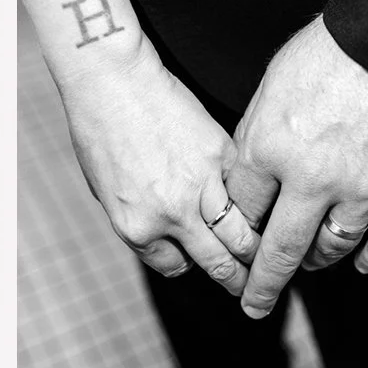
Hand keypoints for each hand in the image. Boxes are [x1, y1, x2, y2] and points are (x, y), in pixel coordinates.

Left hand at [58, 44, 257, 293]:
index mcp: (137, 228)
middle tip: (252, 287)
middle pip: (220, 263)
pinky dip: (252, 198)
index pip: (177, 267)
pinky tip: (259, 200)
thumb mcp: (107, 192)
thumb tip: (172, 237)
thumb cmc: (99, 131)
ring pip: (243, 234)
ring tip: (268, 255)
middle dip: (239, 280)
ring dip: (257, 249)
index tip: (196, 258)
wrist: (113, 81)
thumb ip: (142, 221)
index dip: (188, 262)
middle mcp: (172, 214)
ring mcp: (201, 185)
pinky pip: (245, 189)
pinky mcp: (222, 154)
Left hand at [227, 16, 367, 318]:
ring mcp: (362, 191)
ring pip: (331, 250)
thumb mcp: (274, 83)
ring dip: (317, 261)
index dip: (240, 225)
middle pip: (279, 250)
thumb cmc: (335, 49)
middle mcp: (311, 178)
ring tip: (310, 263)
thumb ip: (258, 133)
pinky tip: (358, 261)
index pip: (243, 208)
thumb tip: (247, 175)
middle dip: (262, 286)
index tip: (239, 239)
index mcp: (269, 146)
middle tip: (253, 306)